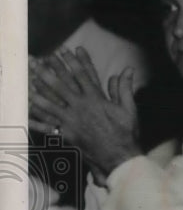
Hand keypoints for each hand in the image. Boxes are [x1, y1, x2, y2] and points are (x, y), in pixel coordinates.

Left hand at [29, 48, 141, 177]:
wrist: (119, 157)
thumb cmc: (126, 133)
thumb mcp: (129, 109)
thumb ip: (124, 88)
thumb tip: (128, 70)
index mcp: (96, 99)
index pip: (82, 76)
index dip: (73, 62)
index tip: (65, 51)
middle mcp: (81, 107)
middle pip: (61, 86)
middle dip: (49, 72)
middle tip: (38, 61)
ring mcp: (72, 121)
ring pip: (50, 104)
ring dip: (37, 92)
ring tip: (27, 82)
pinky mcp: (67, 134)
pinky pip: (48, 126)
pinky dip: (37, 120)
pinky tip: (27, 113)